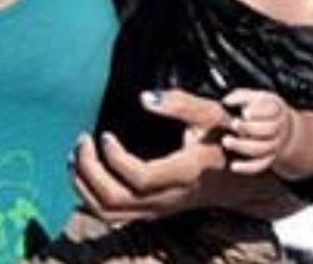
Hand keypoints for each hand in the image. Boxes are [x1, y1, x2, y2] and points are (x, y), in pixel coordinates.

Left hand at [68, 90, 230, 223]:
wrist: (237, 178)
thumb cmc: (222, 140)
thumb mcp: (210, 114)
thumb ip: (180, 103)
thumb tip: (144, 97)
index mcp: (183, 173)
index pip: (140, 178)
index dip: (115, 158)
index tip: (105, 134)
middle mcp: (167, 198)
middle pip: (116, 199)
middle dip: (89, 170)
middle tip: (82, 140)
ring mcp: (156, 209)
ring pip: (109, 212)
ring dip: (83, 185)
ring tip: (75, 155)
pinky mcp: (149, 211)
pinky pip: (111, 215)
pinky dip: (89, 196)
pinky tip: (83, 171)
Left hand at [219, 90, 293, 174]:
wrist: (284, 127)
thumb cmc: (264, 109)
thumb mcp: (257, 96)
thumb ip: (242, 95)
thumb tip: (227, 101)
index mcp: (277, 110)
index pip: (271, 111)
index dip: (258, 113)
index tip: (244, 112)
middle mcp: (278, 129)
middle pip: (268, 130)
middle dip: (249, 128)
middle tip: (233, 123)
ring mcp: (274, 145)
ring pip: (261, 149)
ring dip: (242, 146)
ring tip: (226, 140)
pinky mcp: (268, 158)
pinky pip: (259, 165)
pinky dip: (247, 167)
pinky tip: (233, 166)